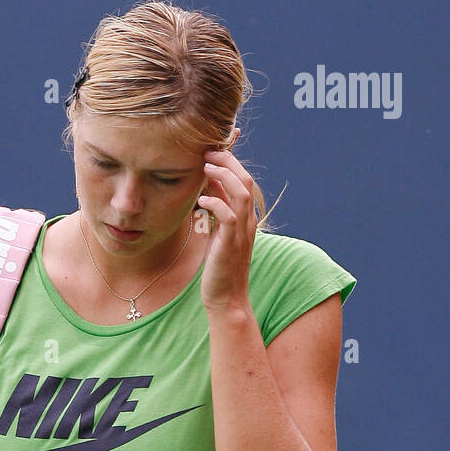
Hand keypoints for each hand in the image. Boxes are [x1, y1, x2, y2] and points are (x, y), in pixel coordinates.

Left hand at [197, 134, 256, 313]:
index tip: (211, 152)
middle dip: (227, 161)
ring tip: (205, 168)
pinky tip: (201, 202)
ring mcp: (242, 232)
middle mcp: (248, 221)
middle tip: (207, 152)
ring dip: (223, 176)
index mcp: (245, 217)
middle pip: (245, 179)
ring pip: (241, 192)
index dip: (230, 162)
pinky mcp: (230, 244)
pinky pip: (228, 216)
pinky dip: (216, 204)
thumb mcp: (217, 233)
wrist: (226, 299)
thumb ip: (217, 210)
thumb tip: (208, 187)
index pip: (243, 180)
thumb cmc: (219, 267)